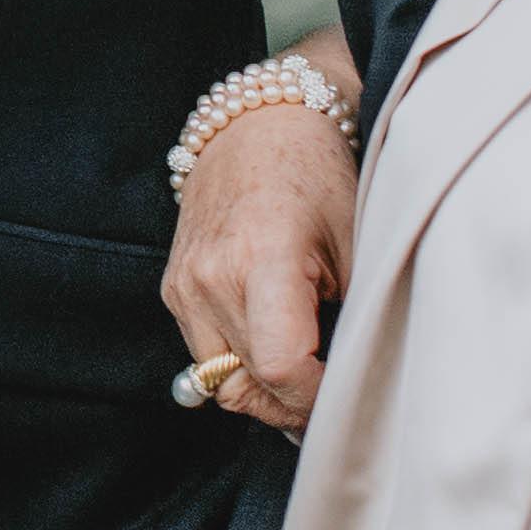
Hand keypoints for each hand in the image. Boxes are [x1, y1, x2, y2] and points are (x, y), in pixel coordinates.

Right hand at [163, 51, 356, 435]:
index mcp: (262, 257)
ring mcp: (184, 284)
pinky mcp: (174, 288)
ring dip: (266, 393)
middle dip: (296, 404)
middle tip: (337, 400)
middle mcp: (210, 275)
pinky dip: (242, 367)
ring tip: (308, 381)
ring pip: (221, 383)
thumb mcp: (356, 245)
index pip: (282, 367)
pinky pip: (205, 357)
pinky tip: (278, 351)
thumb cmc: (320, 175)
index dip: (318, 398)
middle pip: (249, 385)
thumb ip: (352, 319)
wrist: (260, 124)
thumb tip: (350, 389)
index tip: (347, 392)